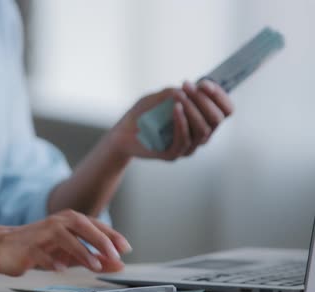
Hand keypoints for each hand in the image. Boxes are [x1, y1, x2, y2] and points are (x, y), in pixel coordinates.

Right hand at [0, 209, 130, 276]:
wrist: (4, 247)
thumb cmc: (40, 247)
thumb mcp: (71, 253)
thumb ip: (94, 257)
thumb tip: (119, 264)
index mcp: (68, 220)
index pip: (94, 224)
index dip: (111, 235)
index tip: (125, 248)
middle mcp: (56, 222)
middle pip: (81, 225)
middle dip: (100, 239)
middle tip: (114, 255)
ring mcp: (41, 233)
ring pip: (63, 237)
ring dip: (81, 251)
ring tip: (94, 265)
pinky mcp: (28, 247)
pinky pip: (41, 252)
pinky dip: (52, 261)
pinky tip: (60, 269)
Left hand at [111, 80, 233, 160]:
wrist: (121, 133)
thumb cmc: (142, 114)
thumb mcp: (157, 97)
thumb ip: (172, 92)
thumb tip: (185, 90)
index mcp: (202, 121)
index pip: (225, 111)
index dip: (219, 96)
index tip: (203, 83)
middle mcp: (199, 136)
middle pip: (217, 120)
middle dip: (205, 100)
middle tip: (187, 86)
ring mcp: (187, 147)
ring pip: (203, 130)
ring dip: (194, 109)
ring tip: (180, 96)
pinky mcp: (172, 154)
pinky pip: (184, 140)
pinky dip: (182, 122)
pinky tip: (175, 109)